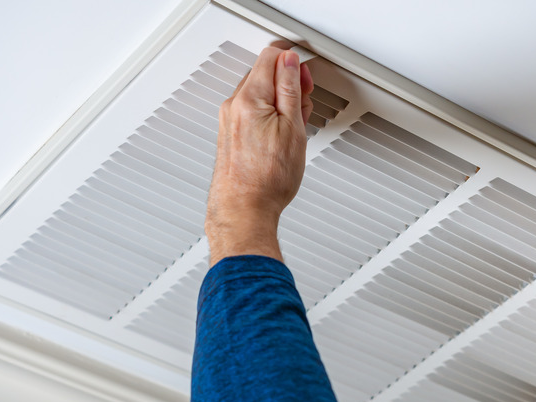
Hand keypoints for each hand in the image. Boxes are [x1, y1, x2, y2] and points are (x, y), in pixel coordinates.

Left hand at [205, 47, 313, 265]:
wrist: (245, 211)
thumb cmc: (267, 180)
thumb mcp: (292, 128)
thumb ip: (290, 89)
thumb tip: (290, 63)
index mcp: (249, 98)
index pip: (270, 57)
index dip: (293, 62)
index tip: (305, 77)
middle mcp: (234, 106)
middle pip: (264, 74)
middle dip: (288, 83)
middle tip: (304, 104)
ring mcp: (229, 120)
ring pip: (259, 94)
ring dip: (280, 102)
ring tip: (295, 126)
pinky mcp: (230, 135)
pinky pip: (252, 112)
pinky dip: (269, 116)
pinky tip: (281, 136)